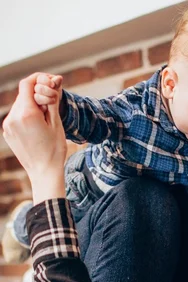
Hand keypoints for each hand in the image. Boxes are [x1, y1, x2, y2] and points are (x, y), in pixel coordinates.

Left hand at [2, 73, 66, 202]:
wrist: (44, 173)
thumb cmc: (55, 150)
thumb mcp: (57, 123)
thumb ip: (52, 101)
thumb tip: (54, 81)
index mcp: (27, 113)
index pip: (27, 84)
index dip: (38, 79)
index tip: (49, 81)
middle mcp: (13, 117)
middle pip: (23, 95)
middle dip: (36, 94)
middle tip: (52, 102)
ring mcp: (8, 125)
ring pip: (19, 106)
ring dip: (32, 106)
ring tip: (45, 119)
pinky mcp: (7, 132)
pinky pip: (16, 117)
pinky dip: (26, 116)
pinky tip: (37, 127)